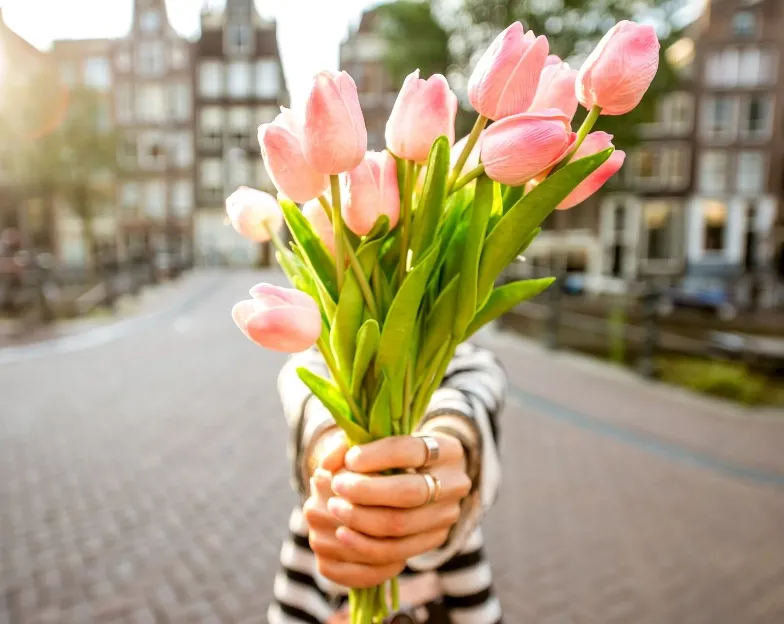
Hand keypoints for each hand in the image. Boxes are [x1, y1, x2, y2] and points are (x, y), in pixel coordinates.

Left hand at [303, 434, 470, 588]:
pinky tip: (343, 534)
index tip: (349, 459)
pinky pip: (397, 551)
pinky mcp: (436, 539)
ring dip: (360, 519)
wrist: (426, 478)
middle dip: (366, 491)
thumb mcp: (381, 441)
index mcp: (447, 449)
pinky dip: (365, 544)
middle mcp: (456, 483)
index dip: (375, 456)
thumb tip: (328, 464)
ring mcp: (448, 515)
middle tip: (336, 486)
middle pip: (409, 492)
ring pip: (401, 524)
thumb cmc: (398, 455)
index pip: (409, 450)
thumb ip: (352, 446)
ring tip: (335, 508)